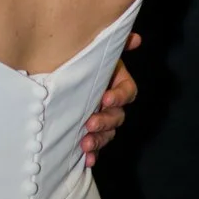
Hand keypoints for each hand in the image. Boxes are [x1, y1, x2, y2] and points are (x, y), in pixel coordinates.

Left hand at [81, 33, 140, 166]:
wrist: (61, 74)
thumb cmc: (82, 60)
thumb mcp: (95, 50)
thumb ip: (117, 43)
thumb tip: (136, 38)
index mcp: (117, 83)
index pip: (128, 92)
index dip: (119, 96)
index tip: (105, 99)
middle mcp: (112, 103)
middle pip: (117, 116)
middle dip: (105, 121)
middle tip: (90, 122)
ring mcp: (103, 118)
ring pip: (108, 133)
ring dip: (99, 140)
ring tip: (85, 144)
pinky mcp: (91, 132)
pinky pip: (96, 145)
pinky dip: (93, 154)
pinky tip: (87, 160)